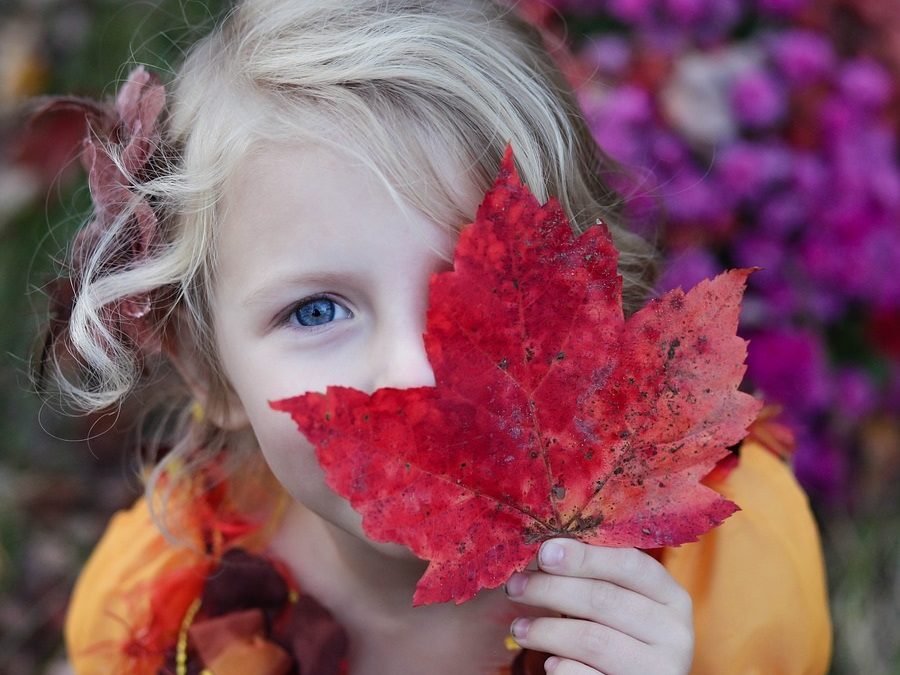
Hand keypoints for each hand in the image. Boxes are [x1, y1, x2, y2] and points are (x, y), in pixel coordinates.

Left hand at [504, 539, 693, 674]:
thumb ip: (594, 576)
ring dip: (546, 630)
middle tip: (515, 586)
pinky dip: (561, 667)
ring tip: (518, 628)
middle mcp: (675, 632)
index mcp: (672, 596)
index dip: (584, 556)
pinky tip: (549, 662)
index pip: (630, 564)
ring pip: (593, 640)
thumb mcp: (620, 602)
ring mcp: (660, 669)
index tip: (544, 552)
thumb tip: (547, 549)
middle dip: (550, 589)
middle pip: (604, 599)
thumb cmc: (620, 634)